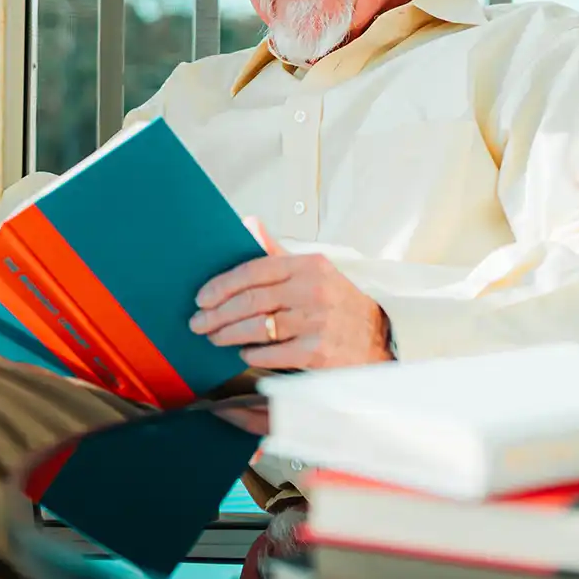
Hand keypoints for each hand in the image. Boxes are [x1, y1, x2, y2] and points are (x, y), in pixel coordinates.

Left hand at [189, 222, 394, 369]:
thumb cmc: (341, 305)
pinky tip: (244, 353)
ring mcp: (316, 323)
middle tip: (198, 322)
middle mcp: (314, 291)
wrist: (379, 339)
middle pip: (251, 301)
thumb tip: (249, 223)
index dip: (223, 284)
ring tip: (214, 337)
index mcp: (310, 266)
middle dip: (217, 313)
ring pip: (257, 328)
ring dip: (228, 334)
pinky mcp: (318, 352)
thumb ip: (278, 252)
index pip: (255, 270)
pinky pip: (272, 353)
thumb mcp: (315, 271)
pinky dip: (253, 354)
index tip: (203, 297)